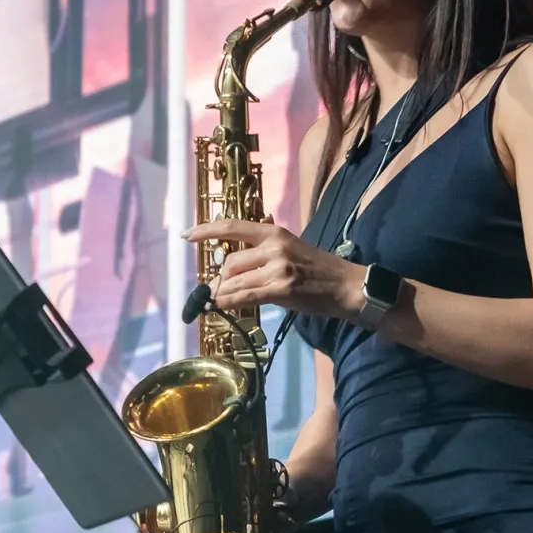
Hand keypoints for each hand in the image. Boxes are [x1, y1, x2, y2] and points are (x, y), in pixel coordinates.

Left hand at [184, 220, 363, 320]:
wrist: (345, 286)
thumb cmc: (318, 269)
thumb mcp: (291, 249)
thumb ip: (263, 253)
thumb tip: (231, 269)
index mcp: (274, 232)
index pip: (232, 226)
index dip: (206, 230)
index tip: (187, 236)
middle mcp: (274, 246)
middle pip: (230, 263)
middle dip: (220, 279)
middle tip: (217, 291)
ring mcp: (278, 268)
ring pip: (234, 282)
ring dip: (222, 294)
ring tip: (219, 301)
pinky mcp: (281, 289)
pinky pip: (245, 297)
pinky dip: (230, 303)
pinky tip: (223, 306)